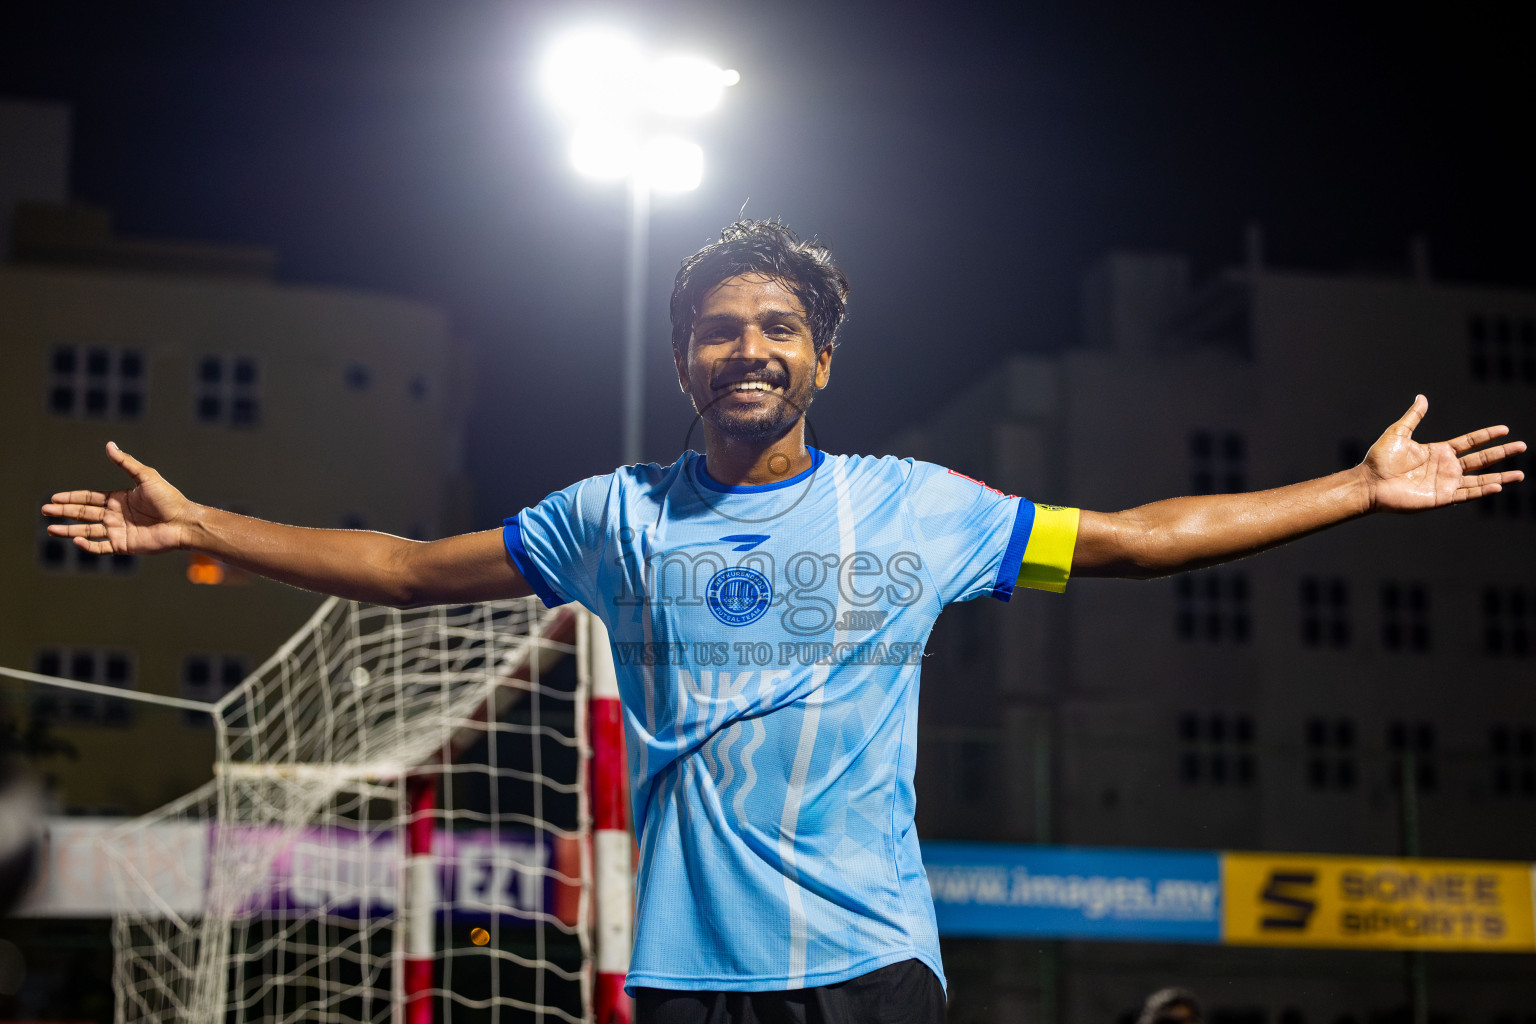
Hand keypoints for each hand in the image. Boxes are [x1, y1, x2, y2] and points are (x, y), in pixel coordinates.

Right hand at [41, 443, 194, 554]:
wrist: (183, 522)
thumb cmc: (169, 499)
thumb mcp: (146, 477)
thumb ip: (126, 463)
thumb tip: (109, 445)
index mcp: (118, 499)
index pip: (88, 498)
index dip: (71, 498)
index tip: (54, 498)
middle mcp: (115, 515)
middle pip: (83, 513)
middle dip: (64, 512)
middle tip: (45, 511)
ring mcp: (118, 531)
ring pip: (87, 531)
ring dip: (69, 531)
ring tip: (50, 529)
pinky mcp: (123, 545)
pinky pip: (101, 547)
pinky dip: (88, 545)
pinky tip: (76, 540)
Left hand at [1363, 395, 1525, 511]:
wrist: (1369, 482)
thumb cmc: (1380, 459)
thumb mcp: (1398, 433)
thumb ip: (1414, 416)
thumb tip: (1422, 397)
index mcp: (1438, 452)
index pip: (1469, 442)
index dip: (1486, 436)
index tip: (1505, 429)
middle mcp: (1446, 468)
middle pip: (1481, 459)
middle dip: (1502, 453)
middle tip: (1522, 446)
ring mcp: (1445, 483)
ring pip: (1480, 480)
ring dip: (1500, 477)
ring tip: (1520, 475)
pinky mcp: (1441, 498)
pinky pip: (1467, 494)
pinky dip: (1483, 490)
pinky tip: (1498, 485)